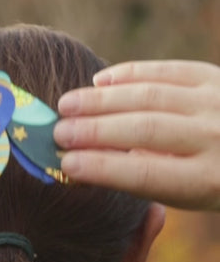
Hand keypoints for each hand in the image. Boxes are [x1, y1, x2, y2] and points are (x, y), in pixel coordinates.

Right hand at [54, 60, 219, 210]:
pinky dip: (128, 74)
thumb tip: (79, 162)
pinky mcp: (214, 75)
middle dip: (94, 131)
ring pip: (149, 96)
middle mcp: (215, 138)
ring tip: (66, 106)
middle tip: (57, 132)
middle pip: (144, 130)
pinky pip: (165, 70)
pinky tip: (99, 83)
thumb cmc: (210, 178)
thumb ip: (144, 178)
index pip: (145, 173)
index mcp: (207, 180)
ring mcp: (217, 102)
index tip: (66, 164)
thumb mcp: (186, 191)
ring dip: (101, 100)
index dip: (102, 168)